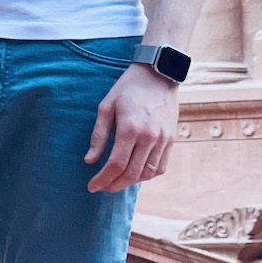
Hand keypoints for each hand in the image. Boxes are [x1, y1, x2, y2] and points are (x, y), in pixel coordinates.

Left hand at [85, 63, 179, 191]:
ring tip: (116, 181)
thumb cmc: (128, 89)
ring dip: (130, 182)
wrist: (158, 75)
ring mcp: (163, 140)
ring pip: (147, 174)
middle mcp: (149, 137)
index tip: (92, 186)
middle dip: (114, 185)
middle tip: (102, 187)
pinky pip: (160, 167)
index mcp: (130, 128)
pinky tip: (134, 173)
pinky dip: (147, 175)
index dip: (102, 179)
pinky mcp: (171, 140)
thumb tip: (90, 160)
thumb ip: (99, 135)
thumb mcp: (106, 106)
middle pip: (131, 173)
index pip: (116, 164)